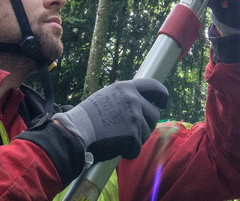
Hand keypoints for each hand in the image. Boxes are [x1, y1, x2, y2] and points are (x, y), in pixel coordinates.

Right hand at [53, 79, 168, 161]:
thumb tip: (140, 103)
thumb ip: (125, 98)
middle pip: (154, 114)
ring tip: (117, 139)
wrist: (75, 132)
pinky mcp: (133, 136)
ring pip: (146, 133)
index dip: (161, 95)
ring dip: (136, 139)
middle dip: (146, 125)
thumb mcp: (107, 97)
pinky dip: (128, 152)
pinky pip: (137, 148)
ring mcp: (134, 118)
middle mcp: (133, 100)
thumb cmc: (87, 117)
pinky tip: (115, 148)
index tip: (163, 102)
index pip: (153, 86)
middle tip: (132, 132)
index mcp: (126, 88)